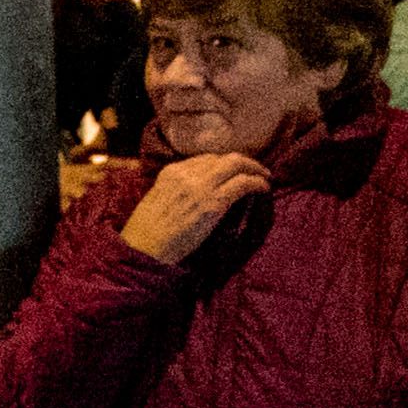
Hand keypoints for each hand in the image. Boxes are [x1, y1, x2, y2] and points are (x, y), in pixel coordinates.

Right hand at [120, 152, 268, 263]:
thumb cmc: (146, 233)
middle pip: (224, 158)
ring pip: (237, 165)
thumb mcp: (156, 200)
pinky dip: (258, 183)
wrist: (143, 249)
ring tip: (264, 178)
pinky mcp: (215, 203)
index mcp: (171, 172)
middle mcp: (187, 174)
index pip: (205, 159)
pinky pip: (244, 183)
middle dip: (244, 162)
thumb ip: (175, 190)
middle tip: (255, 170)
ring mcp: (202, 187)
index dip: (223, 164)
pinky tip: (264, 189)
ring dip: (255, 169)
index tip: (232, 172)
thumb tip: (194, 193)